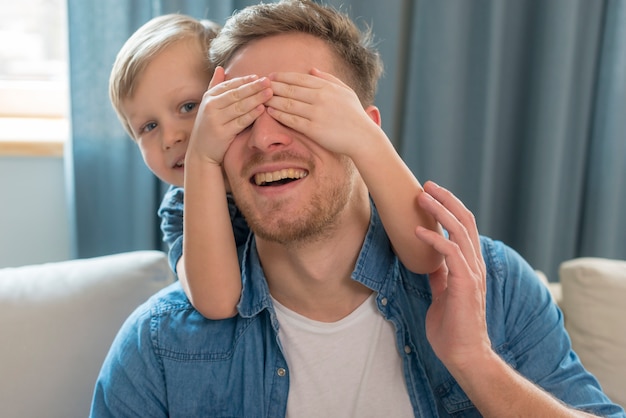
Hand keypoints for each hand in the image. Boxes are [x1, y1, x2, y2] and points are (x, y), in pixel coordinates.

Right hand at [187, 66, 271, 164]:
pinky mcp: (222, 133)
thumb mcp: (208, 105)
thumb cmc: (208, 127)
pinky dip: (252, 115)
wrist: (200, 152)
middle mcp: (211, 106)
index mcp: (209, 97)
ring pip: (239, 107)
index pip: (229, 85)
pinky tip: (262, 109)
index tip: (258, 77)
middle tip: (268, 81)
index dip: (245, 80)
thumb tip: (220, 68)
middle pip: (236, 94)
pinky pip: (240, 121)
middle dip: (253, 87)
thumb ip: (214, 86)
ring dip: (256, 99)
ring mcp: (216, 120)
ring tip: (269, 93)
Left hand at [265, 68, 383, 156]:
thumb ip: (328, 79)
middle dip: (273, 87)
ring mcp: (316, 114)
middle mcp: (321, 98)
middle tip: (260, 86)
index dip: (282, 76)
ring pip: (288, 104)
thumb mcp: (345, 92)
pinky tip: (270, 112)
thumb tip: (311, 69)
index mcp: (327, 87)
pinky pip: (291, 120)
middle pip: (290, 89)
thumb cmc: (354, 115)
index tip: (270, 77)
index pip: (299, 78)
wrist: (362, 138)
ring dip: (272, 100)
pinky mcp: (314, 130)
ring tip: (262, 98)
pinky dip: (279, 115)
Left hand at [414, 181, 490, 370]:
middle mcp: (475, 264)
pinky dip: (435, 239)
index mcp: (470, 265)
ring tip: (421, 197)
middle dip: (446, 200)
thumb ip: (441, 275)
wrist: (464, 355)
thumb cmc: (453, 328)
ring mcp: (472, 273)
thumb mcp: (443, 294)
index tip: (431, 194)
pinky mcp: (466, 284)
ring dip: (440, 211)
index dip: (449, 207)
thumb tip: (431, 261)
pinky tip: (418, 231)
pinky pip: (451, 253)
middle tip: (426, 185)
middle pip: (465, 220)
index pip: (464, 227)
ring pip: (460, 230)